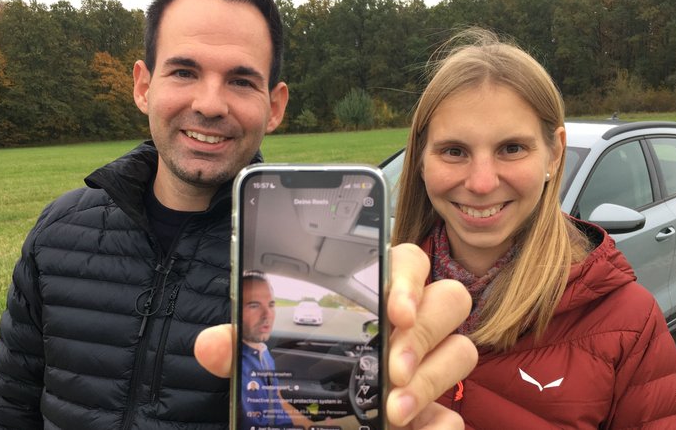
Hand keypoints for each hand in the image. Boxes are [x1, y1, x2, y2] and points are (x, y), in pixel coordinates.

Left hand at [194, 243, 476, 428]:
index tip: (394, 309)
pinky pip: (458, 414)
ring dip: (432, 377)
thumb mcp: (269, 366)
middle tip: (392, 366)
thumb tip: (213, 345)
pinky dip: (441, 424)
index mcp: (376, 300)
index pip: (409, 263)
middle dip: (424, 332)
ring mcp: (430, 368)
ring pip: (462, 349)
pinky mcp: (438, 412)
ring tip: (393, 408)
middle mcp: (412, 328)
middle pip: (449, 300)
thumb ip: (245, 350)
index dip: (409, 277)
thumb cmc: (302, 388)